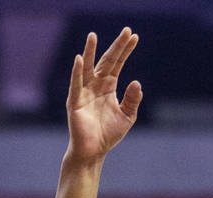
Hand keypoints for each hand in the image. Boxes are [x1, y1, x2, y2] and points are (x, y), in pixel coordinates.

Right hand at [66, 28, 142, 161]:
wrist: (93, 151)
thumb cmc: (108, 135)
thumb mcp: (127, 116)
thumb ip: (132, 100)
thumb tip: (136, 82)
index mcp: (108, 86)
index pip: (118, 64)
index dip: (125, 51)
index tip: (134, 37)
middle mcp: (96, 85)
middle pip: (106, 61)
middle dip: (116, 46)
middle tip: (126, 31)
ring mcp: (84, 91)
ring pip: (88, 68)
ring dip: (89, 52)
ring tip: (93, 36)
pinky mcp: (75, 101)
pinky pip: (76, 84)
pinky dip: (77, 72)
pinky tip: (79, 59)